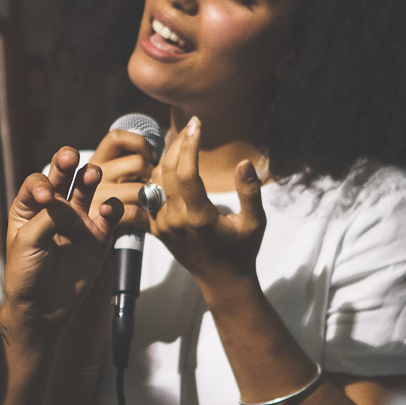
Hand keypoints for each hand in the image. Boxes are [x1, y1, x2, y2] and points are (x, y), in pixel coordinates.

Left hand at [3, 147, 123, 339]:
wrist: (42, 309)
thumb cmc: (26, 275)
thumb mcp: (27, 245)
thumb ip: (46, 220)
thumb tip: (66, 204)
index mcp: (30, 207)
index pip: (38, 182)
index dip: (44, 184)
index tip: (48, 199)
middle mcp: (55, 209)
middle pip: (63, 176)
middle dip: (67, 162)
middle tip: (71, 157)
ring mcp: (78, 221)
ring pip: (87, 189)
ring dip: (90, 177)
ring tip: (92, 175)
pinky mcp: (97, 237)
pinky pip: (109, 215)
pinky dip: (111, 208)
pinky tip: (105, 211)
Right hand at [89, 128, 161, 231]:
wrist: (88, 247)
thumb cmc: (110, 208)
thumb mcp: (111, 180)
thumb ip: (124, 164)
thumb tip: (158, 151)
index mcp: (93, 161)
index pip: (116, 138)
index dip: (139, 143)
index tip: (149, 156)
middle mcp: (88, 176)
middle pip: (137, 163)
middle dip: (151, 175)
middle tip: (149, 186)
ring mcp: (92, 199)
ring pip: (139, 189)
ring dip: (148, 199)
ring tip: (145, 205)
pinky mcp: (96, 222)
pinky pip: (132, 212)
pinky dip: (142, 217)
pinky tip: (140, 220)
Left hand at [150, 118, 265, 287]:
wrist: (221, 280)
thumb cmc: (243, 249)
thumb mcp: (255, 222)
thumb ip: (250, 192)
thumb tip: (246, 162)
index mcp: (198, 218)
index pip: (186, 173)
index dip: (190, 145)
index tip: (197, 124)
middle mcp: (174, 220)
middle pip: (166, 171)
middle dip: (178, 144)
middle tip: (192, 126)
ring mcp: (161, 224)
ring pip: (154, 180)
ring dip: (166, 157)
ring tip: (183, 139)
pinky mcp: (155, 227)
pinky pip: (149, 194)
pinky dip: (158, 174)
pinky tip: (170, 160)